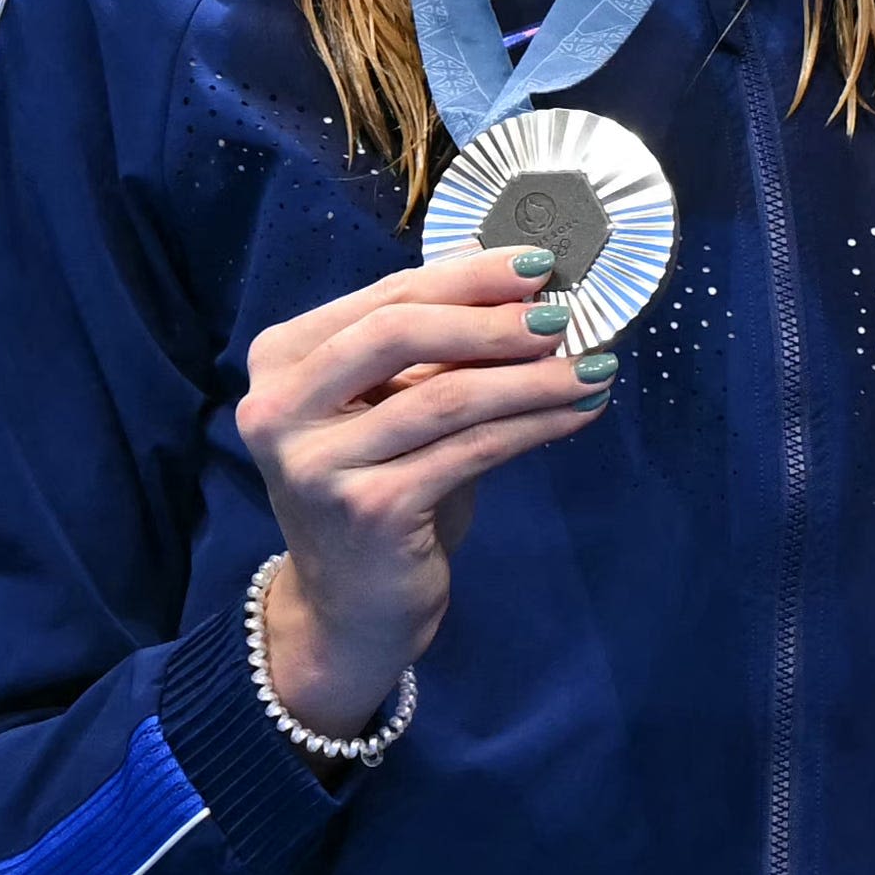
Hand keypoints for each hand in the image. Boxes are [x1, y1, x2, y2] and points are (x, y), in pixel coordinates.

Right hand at [242, 244, 614, 729]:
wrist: (351, 608)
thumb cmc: (380, 492)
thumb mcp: (392, 410)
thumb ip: (433, 353)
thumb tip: (522, 290)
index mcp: (281, 362)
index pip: (381, 298)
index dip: (464, 277)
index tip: (534, 265)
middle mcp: (280, 409)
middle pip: (398, 333)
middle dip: (491, 319)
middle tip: (562, 314)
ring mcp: (318, 463)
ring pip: (446, 395)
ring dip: (532, 377)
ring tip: (594, 366)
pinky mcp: (369, 510)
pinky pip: (471, 450)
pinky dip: (534, 425)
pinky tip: (579, 412)